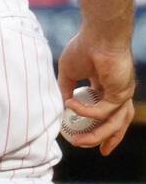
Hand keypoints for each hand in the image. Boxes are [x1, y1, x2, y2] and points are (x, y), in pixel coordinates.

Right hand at [57, 29, 135, 154]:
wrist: (98, 35)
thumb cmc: (83, 47)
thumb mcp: (69, 72)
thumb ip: (66, 89)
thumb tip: (62, 107)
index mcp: (107, 87)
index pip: (108, 112)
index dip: (100, 126)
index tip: (87, 136)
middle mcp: (118, 92)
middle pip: (117, 123)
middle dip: (106, 139)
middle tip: (90, 148)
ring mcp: (122, 94)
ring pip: (114, 123)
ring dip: (98, 136)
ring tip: (79, 141)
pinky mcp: (120, 94)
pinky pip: (102, 111)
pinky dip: (86, 111)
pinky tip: (71, 105)